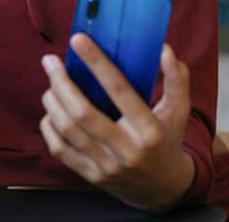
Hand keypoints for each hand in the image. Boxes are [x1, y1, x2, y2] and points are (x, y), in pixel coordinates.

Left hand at [39, 34, 194, 211]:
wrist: (163, 188)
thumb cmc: (167, 139)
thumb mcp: (179, 111)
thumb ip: (176, 79)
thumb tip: (164, 49)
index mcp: (149, 130)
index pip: (119, 90)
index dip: (96, 63)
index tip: (78, 40)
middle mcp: (126, 149)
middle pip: (83, 113)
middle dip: (61, 82)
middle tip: (50, 61)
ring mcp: (106, 165)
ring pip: (68, 130)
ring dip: (52, 101)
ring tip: (51, 83)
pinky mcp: (91, 176)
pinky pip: (60, 150)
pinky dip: (49, 127)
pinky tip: (51, 111)